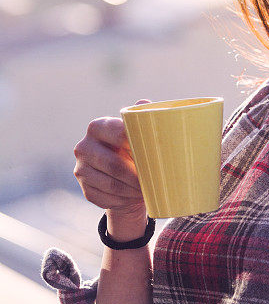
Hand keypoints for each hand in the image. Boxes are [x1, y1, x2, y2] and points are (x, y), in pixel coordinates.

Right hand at [73, 99, 151, 215]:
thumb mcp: (138, 130)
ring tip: (146, 189)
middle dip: (136, 175)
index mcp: (97, 127)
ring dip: (131, 189)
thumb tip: (143, 103)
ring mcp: (81, 170)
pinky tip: (132, 196)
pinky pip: (106, 198)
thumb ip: (141, 114)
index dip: (136, 143)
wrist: (124, 175)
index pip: (117, 133)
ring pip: (111, 184)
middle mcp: (83, 147)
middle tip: (153, 179)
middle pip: (114, 164)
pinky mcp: (85, 190)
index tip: (153, 152)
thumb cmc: (135, 147)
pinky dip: (123, 200)